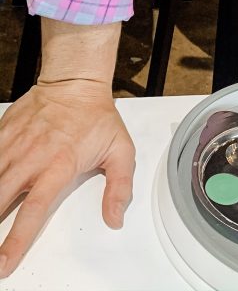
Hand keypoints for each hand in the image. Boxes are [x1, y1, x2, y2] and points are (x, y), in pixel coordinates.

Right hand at [0, 79, 134, 276]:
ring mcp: (14, 145)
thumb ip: (120, 187)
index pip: (33, 210)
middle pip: (1, 199)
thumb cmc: (96, 116)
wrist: (75, 81)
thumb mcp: (120, 150)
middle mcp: (32, 157)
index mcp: (59, 165)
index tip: (5, 262)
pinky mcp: (3, 133)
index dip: (16, 240)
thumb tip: (116, 217)